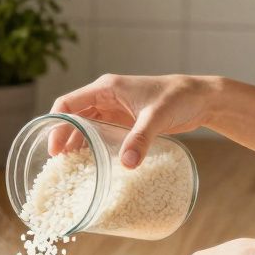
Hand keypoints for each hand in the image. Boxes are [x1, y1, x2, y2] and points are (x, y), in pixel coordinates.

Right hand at [51, 74, 218, 166]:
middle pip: (73, 117)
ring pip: (85, 126)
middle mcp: (106, 97)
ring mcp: (114, 110)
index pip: (68, 103)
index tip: (53, 147)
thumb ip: (141, 139)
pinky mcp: (124, 121)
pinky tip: (91, 163)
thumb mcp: (157, 117)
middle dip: (63, 137)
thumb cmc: (179, 98)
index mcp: (107, 88)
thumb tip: (127, 164)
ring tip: (70, 167)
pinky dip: (92, 146)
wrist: (201, 98)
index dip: (56, 124)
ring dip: (76, 143)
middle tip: (58, 163)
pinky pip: (100, 133)